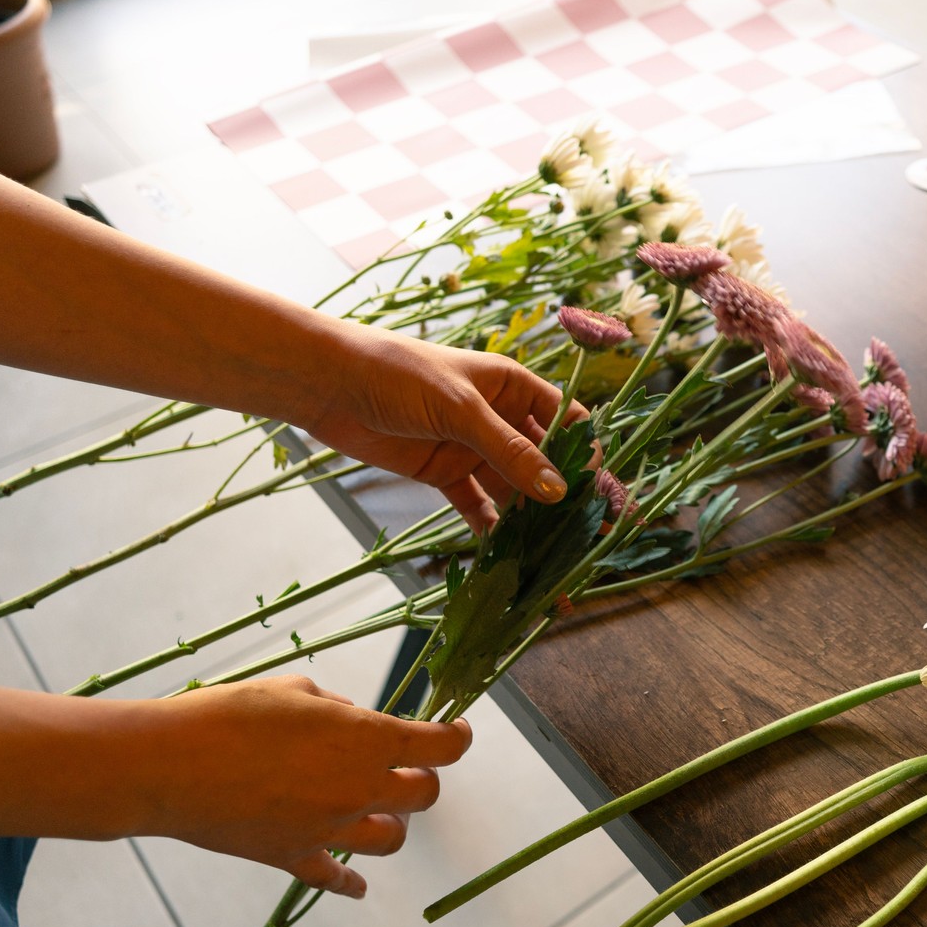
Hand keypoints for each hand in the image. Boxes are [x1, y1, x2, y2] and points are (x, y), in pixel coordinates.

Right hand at [129, 674, 468, 896]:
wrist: (168, 766)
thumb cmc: (229, 713)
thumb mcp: (293, 692)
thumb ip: (336, 709)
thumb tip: (354, 720)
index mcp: (367, 741)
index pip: (441, 748)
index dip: (456, 737)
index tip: (455, 729)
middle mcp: (358, 790)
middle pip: (424, 796)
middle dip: (421, 779)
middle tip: (404, 766)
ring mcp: (328, 830)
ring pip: (391, 841)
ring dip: (393, 823)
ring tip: (378, 809)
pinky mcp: (293, 857)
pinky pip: (336, 879)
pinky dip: (350, 882)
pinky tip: (356, 884)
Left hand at [305, 329, 590, 531]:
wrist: (328, 384)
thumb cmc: (398, 374)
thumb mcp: (461, 410)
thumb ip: (509, 451)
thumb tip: (557, 491)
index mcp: (514, 387)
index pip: (567, 420)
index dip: (586, 452)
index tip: (597, 490)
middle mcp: (500, 418)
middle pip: (545, 459)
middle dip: (563, 494)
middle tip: (583, 531)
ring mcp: (473, 447)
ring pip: (513, 487)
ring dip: (530, 516)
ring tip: (548, 551)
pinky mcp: (445, 473)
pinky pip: (477, 505)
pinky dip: (490, 527)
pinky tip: (504, 553)